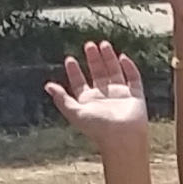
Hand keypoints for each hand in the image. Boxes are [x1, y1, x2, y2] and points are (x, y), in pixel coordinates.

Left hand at [48, 40, 150, 155]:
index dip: (74, 71)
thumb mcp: (75, 112)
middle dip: (93, 59)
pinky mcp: (135, 95)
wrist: (122, 138)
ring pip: (114, 72)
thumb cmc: (97, 128)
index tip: (70, 59)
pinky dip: (129, 67)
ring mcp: (120, 95)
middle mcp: (103, 96)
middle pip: (97, 73)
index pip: (80, 83)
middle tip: (89, 45)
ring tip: (104, 44)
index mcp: (88, 101)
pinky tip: (123, 57)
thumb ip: (62, 99)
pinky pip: (133, 78)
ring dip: (109, 58)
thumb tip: (47, 86)